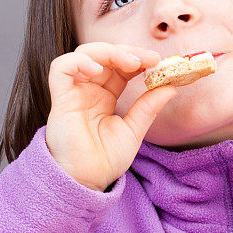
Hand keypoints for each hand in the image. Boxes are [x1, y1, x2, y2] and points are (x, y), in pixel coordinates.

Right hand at [45, 42, 177, 190]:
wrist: (86, 181)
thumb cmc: (105, 160)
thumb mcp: (134, 130)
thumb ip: (149, 107)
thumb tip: (171, 87)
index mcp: (104, 96)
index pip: (120, 66)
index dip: (138, 59)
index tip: (159, 61)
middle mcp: (88, 90)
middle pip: (104, 55)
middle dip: (128, 52)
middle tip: (151, 59)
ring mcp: (73, 92)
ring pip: (84, 54)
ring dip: (108, 52)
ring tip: (130, 62)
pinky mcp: (60, 98)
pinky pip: (61, 68)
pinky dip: (79, 61)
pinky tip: (98, 69)